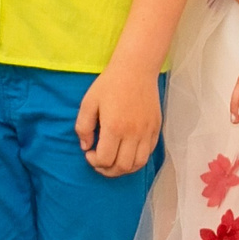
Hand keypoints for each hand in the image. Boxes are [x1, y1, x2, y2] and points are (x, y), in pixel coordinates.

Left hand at [77, 59, 162, 177]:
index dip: (93, 161)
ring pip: (138, 164)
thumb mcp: (88, 103)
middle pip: (122, 167)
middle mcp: (133, 133)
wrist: (136, 69)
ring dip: (124, 168)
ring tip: (114, 161)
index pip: (104, 160)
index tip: (89, 152)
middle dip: (108, 170)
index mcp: (114, 128)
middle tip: (100, 162)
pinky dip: (137, 158)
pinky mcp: (156, 128)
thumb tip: (86, 147)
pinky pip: (149, 152)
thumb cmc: (109, 84)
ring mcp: (147, 132)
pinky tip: (127, 151)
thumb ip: (83, 128)